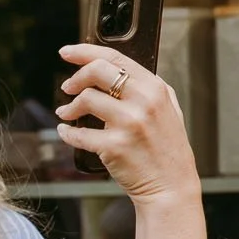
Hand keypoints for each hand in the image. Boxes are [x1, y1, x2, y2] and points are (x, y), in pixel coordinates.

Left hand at [55, 44, 200, 203]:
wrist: (171, 186)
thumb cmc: (168, 151)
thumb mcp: (170, 110)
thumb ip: (149, 88)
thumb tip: (119, 70)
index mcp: (155, 88)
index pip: (115, 58)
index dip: (85, 52)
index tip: (68, 53)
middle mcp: (143, 102)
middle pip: (97, 71)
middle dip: (76, 78)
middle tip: (67, 87)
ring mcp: (128, 123)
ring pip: (86, 99)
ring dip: (69, 107)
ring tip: (66, 113)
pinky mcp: (114, 146)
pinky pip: (79, 133)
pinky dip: (67, 132)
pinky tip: (66, 132)